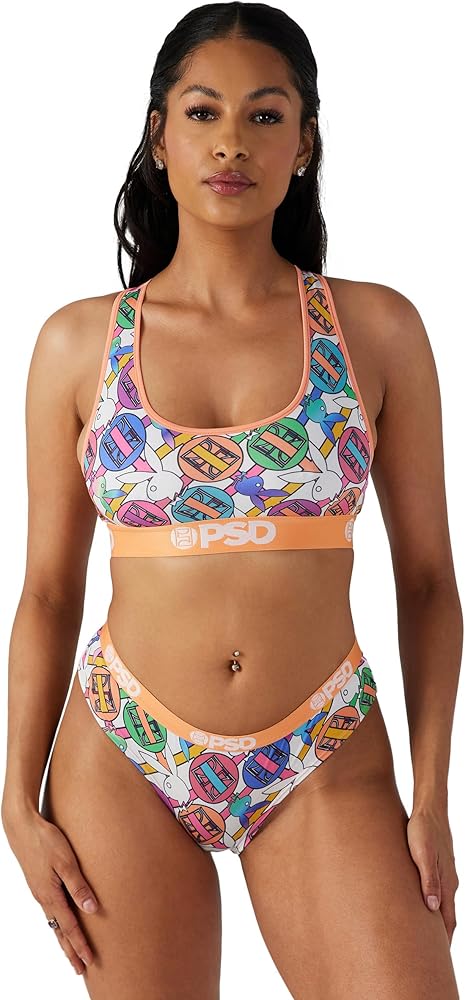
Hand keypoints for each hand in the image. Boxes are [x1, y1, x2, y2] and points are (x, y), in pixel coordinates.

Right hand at [2, 808, 98, 975]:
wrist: (21, 826)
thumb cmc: (45, 840)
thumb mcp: (66, 861)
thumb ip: (79, 885)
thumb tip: (92, 909)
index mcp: (50, 895)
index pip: (69, 926)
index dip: (80, 945)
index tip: (89, 961)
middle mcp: (43, 898)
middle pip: (59, 930)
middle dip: (70, 950)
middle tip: (80, 969)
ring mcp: (39, 891)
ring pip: (53, 921)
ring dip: (63, 937)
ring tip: (71, 950)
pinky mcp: (38, 883)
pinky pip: (49, 910)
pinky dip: (57, 922)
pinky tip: (61, 920)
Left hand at [406, 804, 458, 944]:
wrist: (430, 808)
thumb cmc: (423, 830)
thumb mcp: (423, 855)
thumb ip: (429, 880)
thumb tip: (432, 908)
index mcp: (447, 883)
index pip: (447, 920)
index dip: (443, 941)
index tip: (438, 960)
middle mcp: (449, 882)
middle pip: (447, 917)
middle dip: (441, 937)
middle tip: (432, 958)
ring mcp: (446, 874)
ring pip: (442, 905)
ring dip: (436, 922)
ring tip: (427, 938)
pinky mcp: (439, 867)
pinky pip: (438, 893)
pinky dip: (434, 906)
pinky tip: (425, 907)